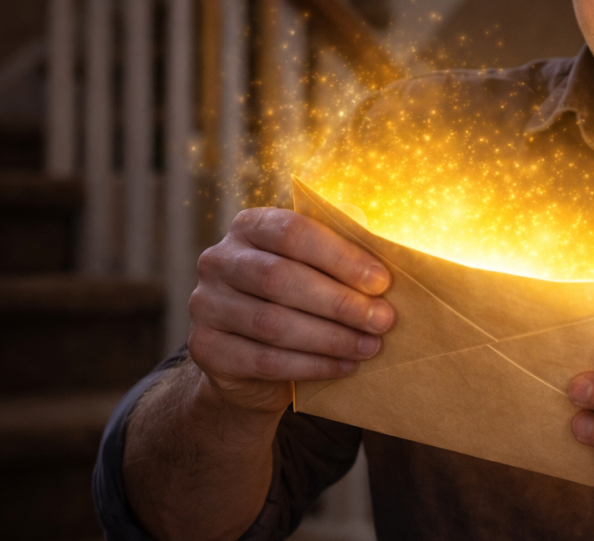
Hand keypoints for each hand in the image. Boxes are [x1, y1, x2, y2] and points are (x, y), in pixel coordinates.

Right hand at [187, 207, 395, 413]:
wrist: (249, 357)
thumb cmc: (300, 298)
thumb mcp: (316, 268)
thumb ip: (343, 255)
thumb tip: (388, 260)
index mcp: (250, 226)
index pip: (293, 231)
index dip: (340, 256)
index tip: (382, 281)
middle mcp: (218, 260)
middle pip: (281, 278)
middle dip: (340, 302)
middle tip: (383, 320)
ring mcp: (205, 304)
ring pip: (273, 323)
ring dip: (331, 337)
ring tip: (370, 346)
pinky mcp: (205, 348)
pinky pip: (264, 360)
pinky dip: (312, 365)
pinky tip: (345, 367)